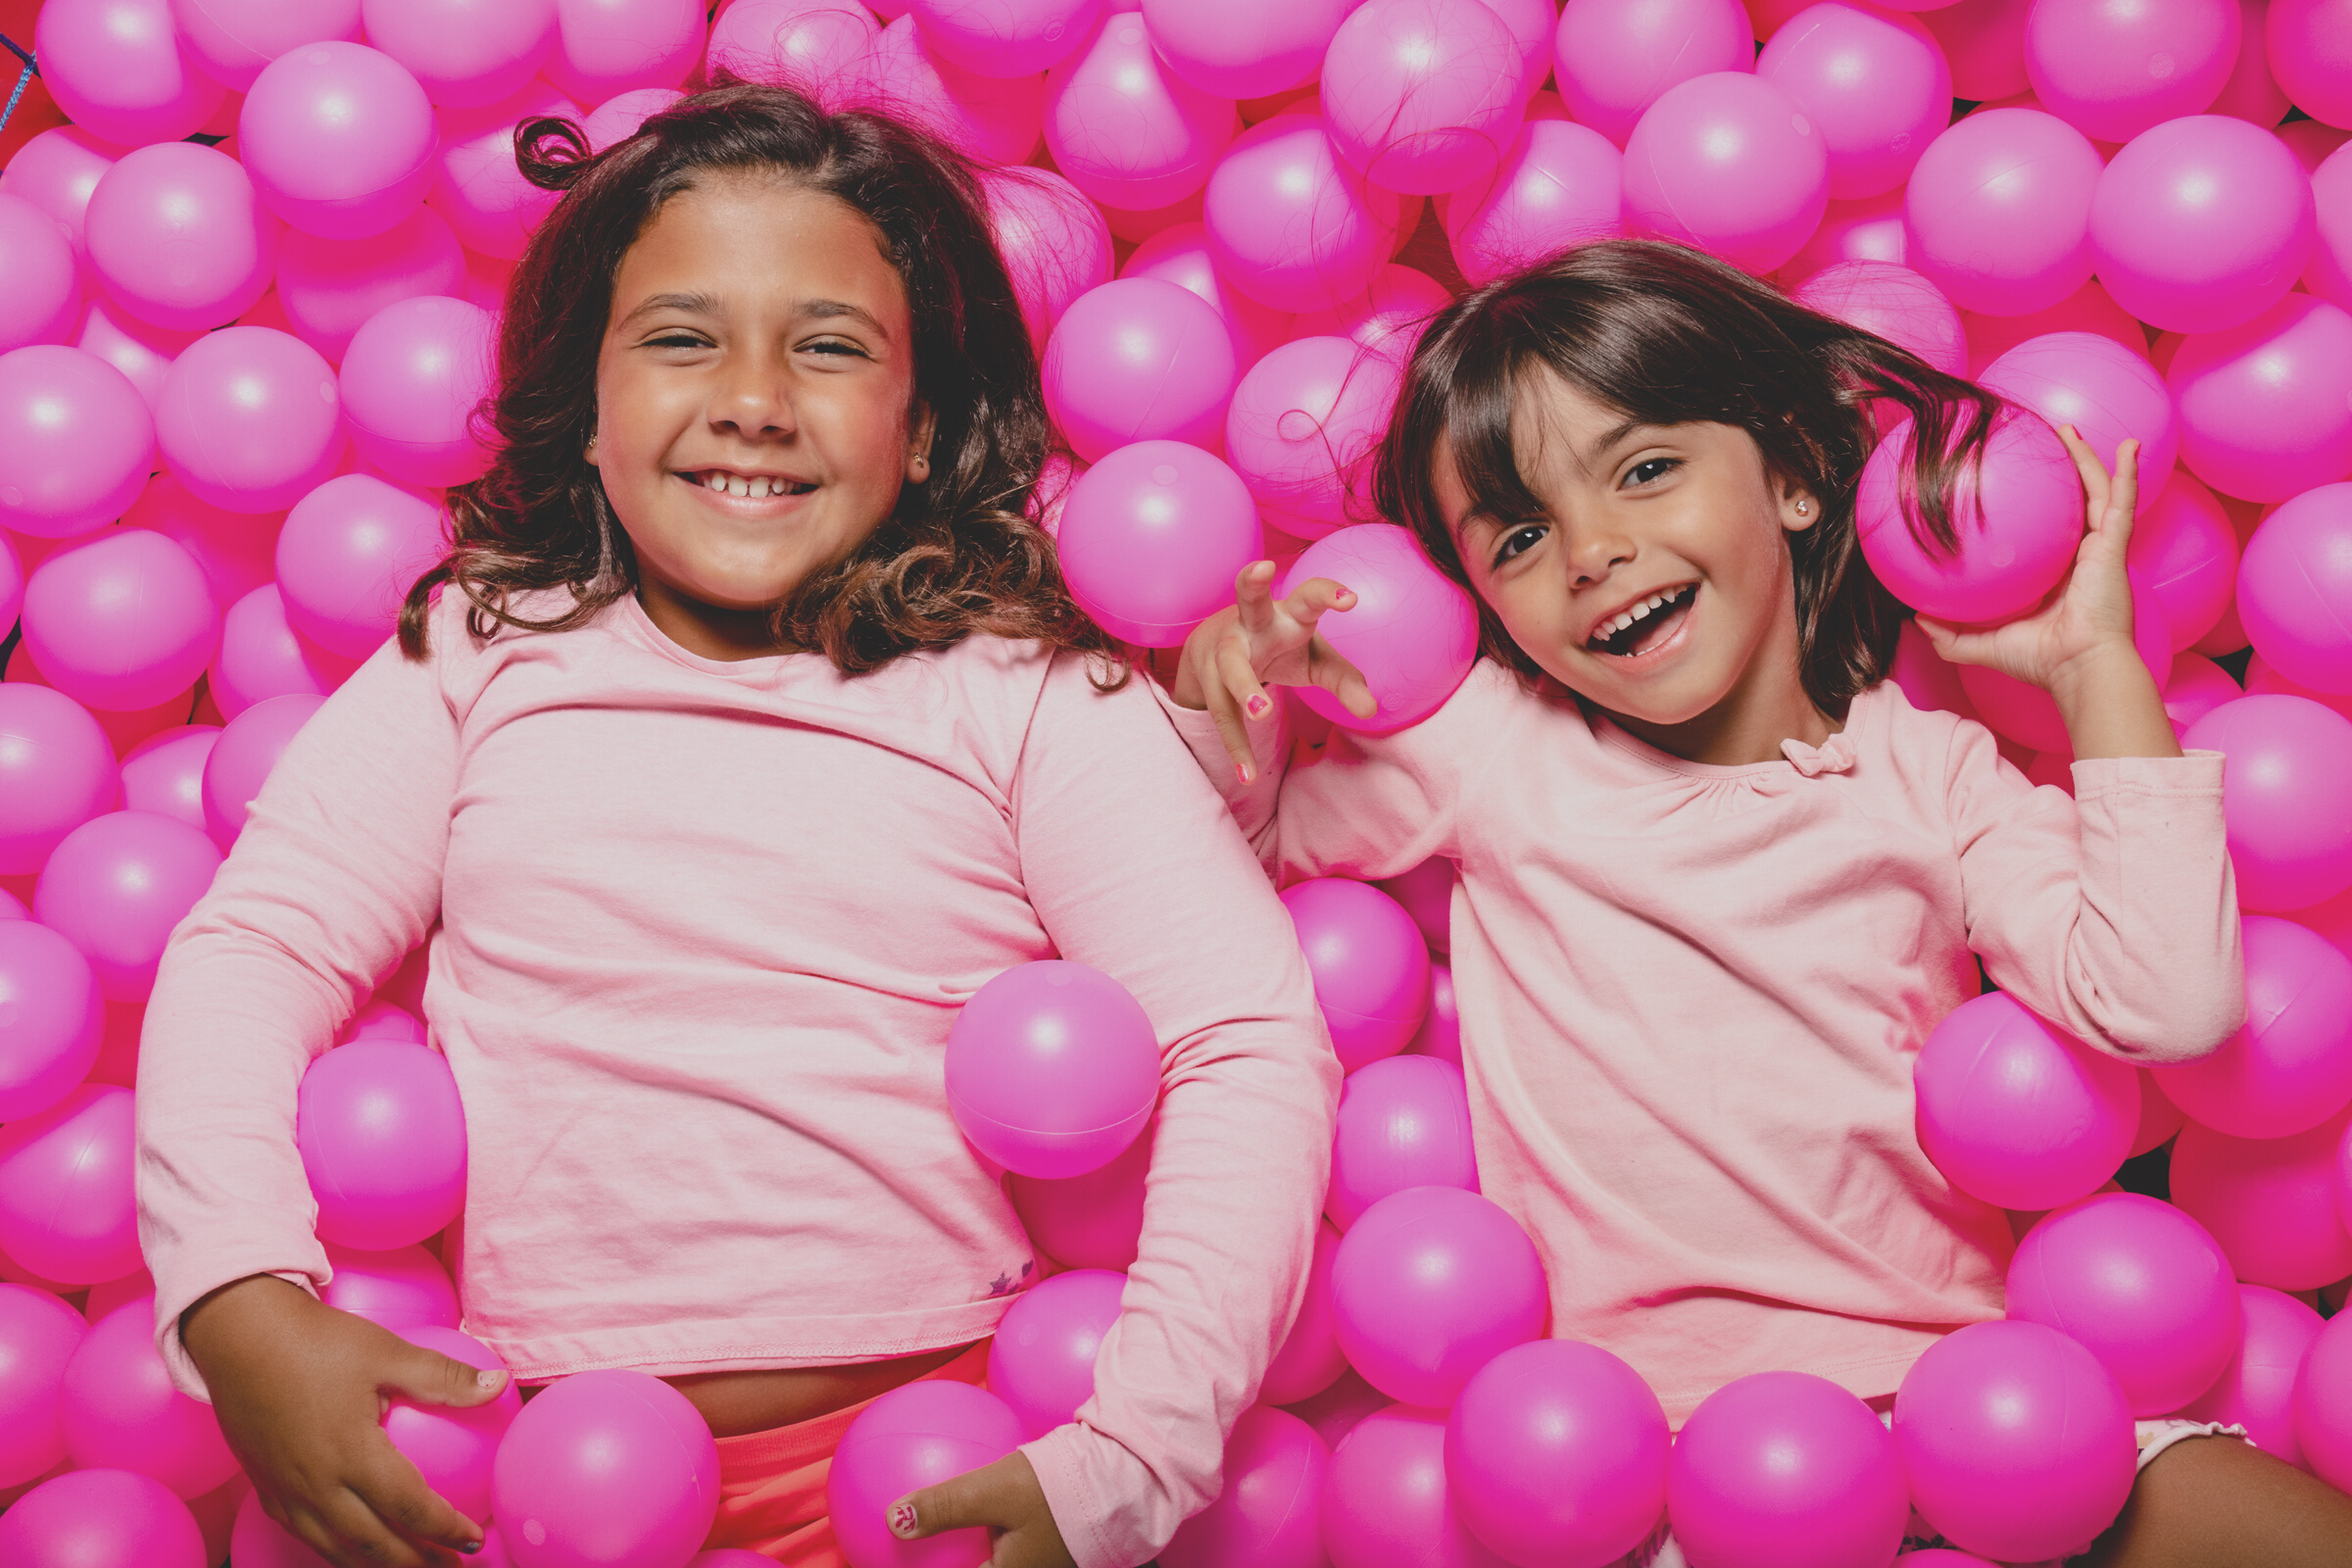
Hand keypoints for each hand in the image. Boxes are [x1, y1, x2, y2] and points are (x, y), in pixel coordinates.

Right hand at [181, 1274, 510, 1566]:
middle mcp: (316, 1485)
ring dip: (376, 1564)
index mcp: (352, 1455)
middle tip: (451, 1567)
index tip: (475, 1541)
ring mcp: (285, 1491)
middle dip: (416, 1563)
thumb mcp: (388, 1351)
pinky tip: (353, 1546)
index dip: (446, 1530)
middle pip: (373, 1543)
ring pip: (335, 1547)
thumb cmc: (317, 1339)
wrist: (236, 1333)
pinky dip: (335, 1549)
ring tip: (409, 1566)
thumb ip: (444, 1377)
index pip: (410, 1508)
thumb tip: (500, 1383)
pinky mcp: (263, 1486)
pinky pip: (303, 1533)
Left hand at [890, 1450, 1075, 1567]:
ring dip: (957, 1547)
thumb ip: (945, 1506)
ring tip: (923, 1538)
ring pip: (987, 1559)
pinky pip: (998, 1545)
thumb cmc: (1056, 1488)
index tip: (890, 1562)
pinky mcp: (1041, 1543)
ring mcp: (1033, 1562)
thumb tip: (894, 1519)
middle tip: (905, 1548)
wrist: (1116, 1474)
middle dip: (939, 1556)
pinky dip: (975, 1535)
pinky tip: (958, 1508)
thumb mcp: (993, 1491)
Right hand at [1171, 560, 1375, 781]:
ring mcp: (1223, 650)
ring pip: (1230, 665)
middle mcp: (1250, 623)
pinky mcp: (1206, 682)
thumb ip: (1344, 681)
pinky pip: (1221, 714)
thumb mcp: (1314, 660)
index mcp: (1285, 614)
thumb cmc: (1279, 648)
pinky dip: (1237, 746)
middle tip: (1262, 568)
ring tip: (1263, 712)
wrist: (1212, 650)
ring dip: (1245, 686)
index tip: (1351, 599)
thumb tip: (1372, 710)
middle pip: (1249, 599)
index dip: (1327, 593)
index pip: (1308, 596)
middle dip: (1252, 583)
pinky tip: (1249, 776)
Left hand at [1914, 426, 2141, 694]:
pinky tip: (2130, 447)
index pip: (2046, 534)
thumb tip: (1915, 618)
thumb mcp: (1981, 644)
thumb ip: (1949, 635)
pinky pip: (2122, 501)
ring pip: (2095, 492)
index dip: (2034, 510)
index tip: (2015, 488)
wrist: (2079, 665)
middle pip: (2070, 503)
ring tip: (2070, 432)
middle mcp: (2080, 558)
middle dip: (2059, 472)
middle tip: (2043, 445)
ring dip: (2087, 459)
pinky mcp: (2114, 546)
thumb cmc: (2041, 660)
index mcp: (2057, 576)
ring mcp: (2101, 549)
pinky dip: (2127, 473)